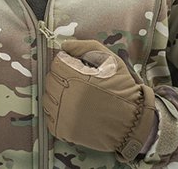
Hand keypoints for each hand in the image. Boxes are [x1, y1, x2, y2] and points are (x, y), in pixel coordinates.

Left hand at [43, 39, 156, 161]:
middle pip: (50, 79)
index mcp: (78, 78)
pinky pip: (49, 116)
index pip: (56, 63)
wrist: (130, 122)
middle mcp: (68, 97)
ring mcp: (64, 116)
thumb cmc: (121, 88)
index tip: (76, 66)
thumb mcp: (109, 59)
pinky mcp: (64, 131)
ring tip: (75, 94)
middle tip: (77, 80)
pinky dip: (56, 111)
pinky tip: (71, 108)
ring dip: (58, 93)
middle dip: (62, 76)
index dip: (66, 62)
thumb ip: (85, 47)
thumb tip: (64, 46)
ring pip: (48, 97)